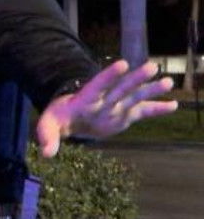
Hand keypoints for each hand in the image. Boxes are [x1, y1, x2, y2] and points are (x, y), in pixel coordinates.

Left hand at [36, 59, 177, 157]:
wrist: (70, 118)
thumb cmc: (58, 119)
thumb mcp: (48, 126)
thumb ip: (47, 137)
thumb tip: (45, 154)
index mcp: (84, 100)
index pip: (97, 85)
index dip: (108, 75)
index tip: (122, 64)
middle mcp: (103, 101)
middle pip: (120, 88)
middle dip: (135, 79)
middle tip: (152, 67)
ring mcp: (116, 106)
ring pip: (134, 96)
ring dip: (151, 90)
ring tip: (168, 81)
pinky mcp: (125, 115)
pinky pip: (143, 112)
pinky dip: (157, 109)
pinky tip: (173, 105)